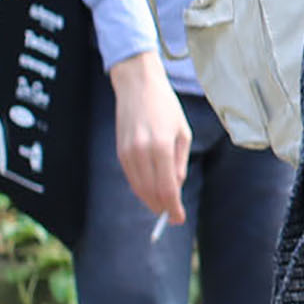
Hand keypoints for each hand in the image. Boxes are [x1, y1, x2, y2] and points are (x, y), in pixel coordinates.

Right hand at [108, 52, 190, 225]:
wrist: (137, 86)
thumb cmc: (166, 107)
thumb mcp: (182, 133)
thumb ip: (180, 163)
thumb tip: (176, 188)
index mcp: (161, 147)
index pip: (167, 188)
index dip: (173, 207)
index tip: (179, 218)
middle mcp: (141, 152)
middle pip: (151, 192)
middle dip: (162, 207)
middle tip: (173, 215)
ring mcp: (127, 153)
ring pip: (138, 188)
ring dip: (151, 201)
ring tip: (163, 206)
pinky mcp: (120, 152)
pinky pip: (131, 178)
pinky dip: (141, 189)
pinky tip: (151, 191)